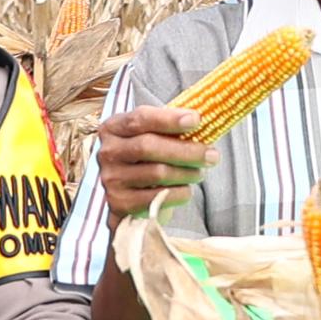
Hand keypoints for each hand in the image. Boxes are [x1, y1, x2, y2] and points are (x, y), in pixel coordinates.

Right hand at [91, 106, 212, 210]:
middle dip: (186, 151)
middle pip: (149, 147)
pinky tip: (186, 189)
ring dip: (187, 173)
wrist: (132, 194)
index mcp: (114, 127)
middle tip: (212, 155)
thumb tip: (207, 116)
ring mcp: (111, 179)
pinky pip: (157, 197)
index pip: (140, 118)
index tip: (197, 119)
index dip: (169, 119)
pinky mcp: (120, 203)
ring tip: (200, 172)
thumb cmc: (149, 157)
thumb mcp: (154, 136)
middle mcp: (107, 152)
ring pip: (157, 173)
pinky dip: (179, 193)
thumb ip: (172, 126)